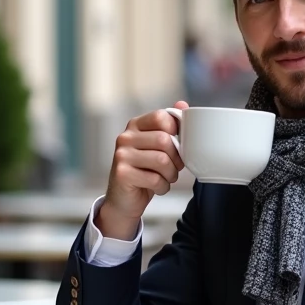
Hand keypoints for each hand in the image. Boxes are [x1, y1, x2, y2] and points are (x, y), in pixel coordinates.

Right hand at [96, 101, 187, 239]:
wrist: (124, 200)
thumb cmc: (145, 172)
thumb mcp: (158, 147)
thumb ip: (169, 126)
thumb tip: (183, 104)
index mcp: (135, 125)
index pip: (161, 116)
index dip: (176, 131)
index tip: (177, 145)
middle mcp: (125, 137)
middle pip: (165, 140)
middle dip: (177, 159)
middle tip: (174, 168)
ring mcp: (121, 155)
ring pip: (162, 160)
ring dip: (171, 175)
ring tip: (166, 178)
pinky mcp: (122, 173)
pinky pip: (155, 179)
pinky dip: (163, 187)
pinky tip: (157, 188)